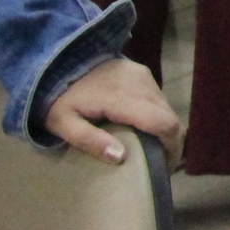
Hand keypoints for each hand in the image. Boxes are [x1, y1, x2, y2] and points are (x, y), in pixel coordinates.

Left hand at [43, 58, 183, 166]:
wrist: (58, 63)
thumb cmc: (59, 99)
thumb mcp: (63, 124)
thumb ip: (89, 141)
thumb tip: (121, 157)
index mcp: (122, 98)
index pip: (163, 123)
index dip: (172, 146)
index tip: (166, 165)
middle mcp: (141, 84)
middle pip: (170, 117)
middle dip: (171, 141)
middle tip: (160, 161)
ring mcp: (143, 76)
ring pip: (167, 107)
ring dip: (164, 127)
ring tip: (152, 144)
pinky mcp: (143, 72)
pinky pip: (158, 97)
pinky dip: (157, 114)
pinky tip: (144, 125)